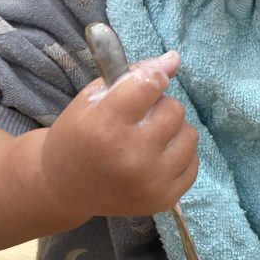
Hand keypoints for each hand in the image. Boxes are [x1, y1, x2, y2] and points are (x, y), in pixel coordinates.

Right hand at [40, 51, 198, 221]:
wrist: (65, 188)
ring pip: (190, 134)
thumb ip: (135, 75)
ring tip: (148, 139)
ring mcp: (150, 181)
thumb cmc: (80, 134)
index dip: (153, 77)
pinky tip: (154, 160)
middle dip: (160, 108)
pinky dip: (178, 156)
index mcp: (106, 125)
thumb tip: (174, 59)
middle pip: (174, 110)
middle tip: (139, 119)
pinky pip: (194, 162)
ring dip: (173, 131)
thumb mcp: (94, 98)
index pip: (150, 84)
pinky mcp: (164, 200)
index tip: (149, 81)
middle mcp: (131, 156)